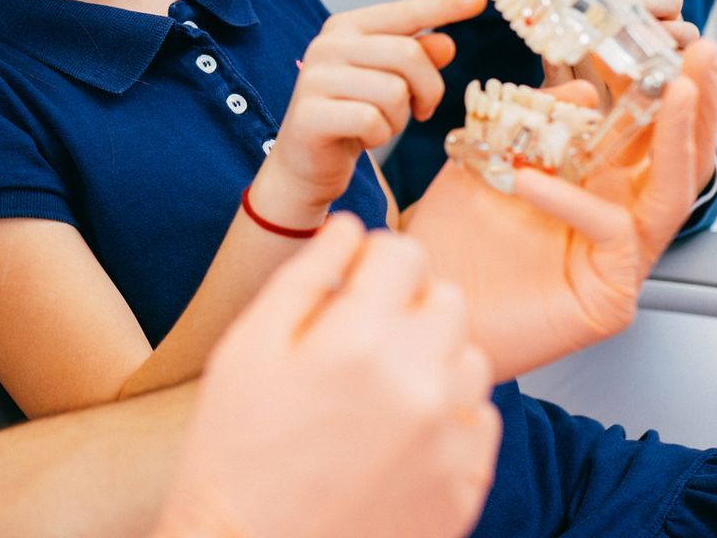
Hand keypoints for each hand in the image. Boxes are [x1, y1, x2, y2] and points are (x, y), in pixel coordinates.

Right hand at [157, 215, 498, 537]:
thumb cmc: (236, 454)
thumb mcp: (247, 348)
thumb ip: (306, 276)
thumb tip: (350, 228)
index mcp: (361, 340)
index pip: (405, 253)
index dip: (374, 259)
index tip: (353, 283)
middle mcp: (420, 384)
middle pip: (448, 299)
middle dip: (409, 304)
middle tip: (362, 337)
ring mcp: (450, 440)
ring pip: (471, 358)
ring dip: (435, 359)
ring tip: (379, 391)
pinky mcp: (466, 487)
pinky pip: (480, 422)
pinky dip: (448, 417)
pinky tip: (397, 436)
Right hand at [249, 0, 486, 230]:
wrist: (306, 163)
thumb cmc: (353, 117)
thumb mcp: (390, 84)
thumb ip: (416, 60)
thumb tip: (447, 43)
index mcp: (347, 28)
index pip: (404, 12)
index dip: (443, 6)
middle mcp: (327, 45)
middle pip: (408, 54)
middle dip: (428, 89)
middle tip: (421, 111)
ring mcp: (315, 78)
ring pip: (394, 91)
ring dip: (399, 119)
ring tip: (380, 125)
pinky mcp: (310, 113)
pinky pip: (372, 121)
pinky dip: (379, 136)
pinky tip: (362, 139)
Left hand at [403, 40, 716, 379]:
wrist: (418, 299)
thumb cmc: (448, 237)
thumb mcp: (483, 157)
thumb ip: (531, 120)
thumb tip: (585, 85)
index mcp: (597, 184)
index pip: (649, 131)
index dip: (664, 86)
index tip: (670, 37)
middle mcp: (619, 219)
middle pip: (682, 160)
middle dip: (697, 104)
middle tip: (702, 53)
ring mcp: (619, 261)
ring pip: (671, 196)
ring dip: (678, 139)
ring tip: (676, 88)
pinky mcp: (608, 299)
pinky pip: (608, 235)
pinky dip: (573, 200)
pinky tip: (529, 179)